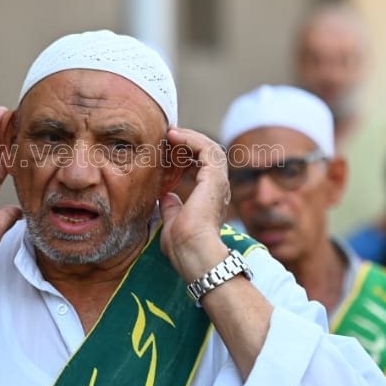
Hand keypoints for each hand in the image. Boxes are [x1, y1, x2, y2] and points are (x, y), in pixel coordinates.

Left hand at [159, 127, 229, 280]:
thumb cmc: (183, 247)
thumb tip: (166, 197)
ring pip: (210, 148)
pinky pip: (207, 149)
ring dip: (190, 138)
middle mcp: (218, 189)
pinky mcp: (215, 178)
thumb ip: (171, 208)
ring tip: (171, 133)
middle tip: (168, 136)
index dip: (186, 155)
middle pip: (208, 155)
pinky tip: (175, 137)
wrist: (192, 253)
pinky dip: (191, 139)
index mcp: (209, 198)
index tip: (168, 149)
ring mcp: (219, 182)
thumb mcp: (173, 222)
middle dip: (188, 143)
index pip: (202, 168)